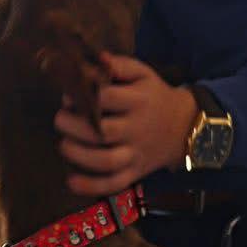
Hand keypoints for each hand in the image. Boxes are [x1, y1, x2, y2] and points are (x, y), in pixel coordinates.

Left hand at [56, 54, 197, 196]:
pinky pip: (115, 184)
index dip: (83, 96)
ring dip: (79, 155)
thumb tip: (97, 59)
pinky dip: (92, 187)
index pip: (107, 98)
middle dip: (73, 127)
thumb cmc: (154, 97)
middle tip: (61, 120)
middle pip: (102, 132)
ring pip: (106, 161)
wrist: (185, 126)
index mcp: (139, 101)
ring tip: (64, 145)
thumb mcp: (143, 74)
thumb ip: (120, 65)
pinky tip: (72, 182)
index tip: (70, 97)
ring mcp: (136, 154)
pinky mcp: (135, 172)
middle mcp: (137, 129)